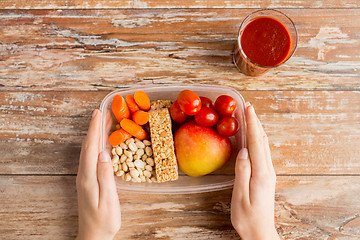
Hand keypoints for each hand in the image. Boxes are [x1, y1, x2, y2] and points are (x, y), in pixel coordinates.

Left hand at [76, 109, 120, 239]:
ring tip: (105, 122)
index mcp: (88, 177)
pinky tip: (103, 142)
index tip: (99, 113)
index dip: (95, 129)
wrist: (93, 236)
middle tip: (103, 111)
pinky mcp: (88, 180)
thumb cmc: (104, 220)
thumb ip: (105, 176)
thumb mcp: (108, 199)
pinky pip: (91, 157)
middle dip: (95, 127)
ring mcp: (85, 177)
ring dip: (96, 134)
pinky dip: (97, 145)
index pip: (91, 147)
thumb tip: (104, 153)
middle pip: (88, 145)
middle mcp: (84, 174)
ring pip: (89, 150)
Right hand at [231, 103, 279, 239]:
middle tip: (248, 106)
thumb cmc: (248, 217)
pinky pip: (263, 152)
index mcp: (261, 173)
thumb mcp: (241, 196)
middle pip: (262, 140)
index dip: (252, 124)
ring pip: (264, 145)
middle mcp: (267, 170)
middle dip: (255, 122)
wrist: (261, 232)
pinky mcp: (266, 176)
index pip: (256, 143)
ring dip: (257, 129)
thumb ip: (242, 173)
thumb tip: (243, 151)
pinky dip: (258, 139)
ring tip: (250, 116)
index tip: (247, 108)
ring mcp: (268, 173)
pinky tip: (253, 138)